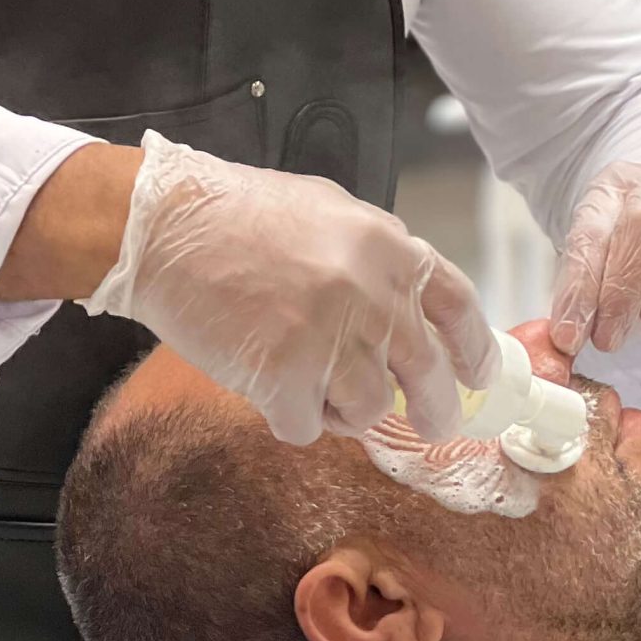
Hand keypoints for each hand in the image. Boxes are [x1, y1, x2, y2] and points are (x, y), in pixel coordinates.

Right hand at [81, 134, 497, 445]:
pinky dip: (288, 417)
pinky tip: (266, 385)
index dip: (474, 352)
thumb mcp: (329, 213)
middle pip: (427, 376)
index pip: (459, 308)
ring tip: (310, 383)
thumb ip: (377, 259)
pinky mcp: (285, 376)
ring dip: (344, 410)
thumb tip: (407, 307)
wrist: (163, 225)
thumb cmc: (236, 215)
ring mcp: (330, 338)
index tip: (476, 378)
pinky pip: (306, 427)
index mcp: (390, 249)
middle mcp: (372, 295)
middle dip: (434, 411)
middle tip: (429, 424)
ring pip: (369, 411)